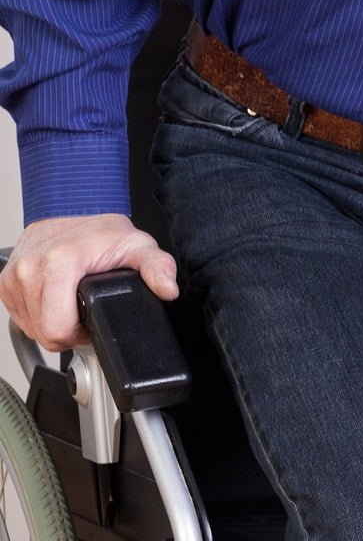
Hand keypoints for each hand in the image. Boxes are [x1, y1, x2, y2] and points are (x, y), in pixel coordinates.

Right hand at [0, 214, 177, 351]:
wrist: (74, 206)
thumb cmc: (101, 229)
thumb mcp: (137, 246)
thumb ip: (156, 267)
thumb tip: (167, 288)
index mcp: (59, 262)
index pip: (58, 329)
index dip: (81, 334)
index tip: (93, 320)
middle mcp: (30, 269)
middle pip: (45, 333)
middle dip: (68, 332)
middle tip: (85, 311)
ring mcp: (14, 277)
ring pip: (31, 329)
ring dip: (52, 324)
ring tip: (71, 303)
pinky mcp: (5, 282)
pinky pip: (20, 317)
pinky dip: (38, 315)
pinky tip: (55, 299)